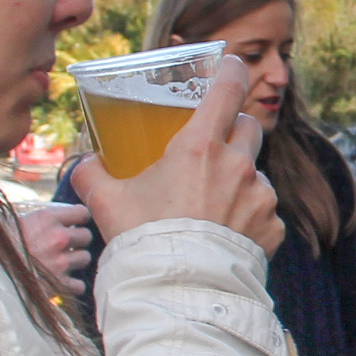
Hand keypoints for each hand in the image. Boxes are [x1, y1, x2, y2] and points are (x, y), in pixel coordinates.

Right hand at [16, 200, 92, 284]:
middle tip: (67, 244)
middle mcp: (57, 238)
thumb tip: (61, 217)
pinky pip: (79, 284)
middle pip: (86, 236)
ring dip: (76, 261)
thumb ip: (43, 220)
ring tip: (62, 262)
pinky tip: (63, 281)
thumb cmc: (1, 244)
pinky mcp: (59, 284)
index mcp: (47, 219)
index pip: (82, 213)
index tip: (76, 223)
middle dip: (78, 240)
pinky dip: (72, 285)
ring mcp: (60, 261)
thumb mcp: (20, 221)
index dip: (80, 218)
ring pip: (85, 258)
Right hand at [69, 56, 284, 255]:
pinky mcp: (272, 228)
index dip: (230, 71)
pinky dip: (247, 219)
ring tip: (210, 208)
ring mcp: (259, 197)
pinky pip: (264, 213)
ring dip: (238, 181)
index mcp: (200, 147)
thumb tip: (83, 164)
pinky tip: (224, 235)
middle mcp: (237, 165)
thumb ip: (92, 175)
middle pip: (248, 128)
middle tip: (212, 148)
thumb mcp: (106, 202)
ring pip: (256, 174)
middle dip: (233, 131)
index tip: (229, 64)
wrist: (177, 291)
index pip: (227, 89)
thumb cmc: (143, 240)